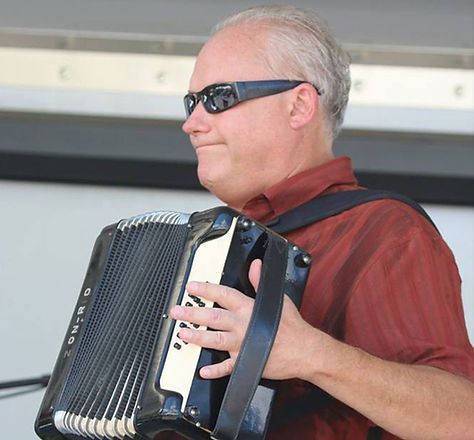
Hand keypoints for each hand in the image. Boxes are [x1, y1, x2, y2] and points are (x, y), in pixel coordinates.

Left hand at [169, 260, 315, 380]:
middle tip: (177, 311)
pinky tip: (203, 370)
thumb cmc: (292, 325)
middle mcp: (242, 324)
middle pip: (213, 316)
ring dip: (198, 336)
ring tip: (183, 333)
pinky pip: (228, 367)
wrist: (304, 350)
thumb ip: (260, 282)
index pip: (223, 294)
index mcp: (248, 308)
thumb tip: (255, 266)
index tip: (191, 286)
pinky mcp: (246, 361)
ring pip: (215, 339)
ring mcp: (242, 344)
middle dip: (193, 313)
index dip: (206, 289)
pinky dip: (215, 370)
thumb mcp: (276, 298)